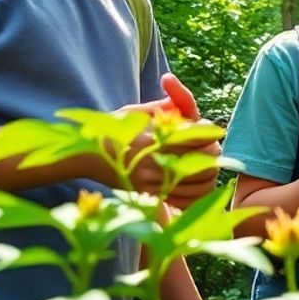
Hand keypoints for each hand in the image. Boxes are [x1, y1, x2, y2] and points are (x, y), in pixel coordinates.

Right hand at [109, 75, 219, 207]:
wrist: (86, 157)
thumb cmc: (116, 128)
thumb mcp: (139, 110)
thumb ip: (168, 103)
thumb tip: (192, 100)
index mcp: (153, 135)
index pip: (198, 134)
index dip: (210, 131)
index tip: (210, 130)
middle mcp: (152, 159)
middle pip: (204, 159)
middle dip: (212, 152)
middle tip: (209, 148)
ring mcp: (150, 181)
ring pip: (199, 182)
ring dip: (207, 173)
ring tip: (202, 165)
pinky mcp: (148, 196)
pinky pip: (185, 200)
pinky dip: (195, 193)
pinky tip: (192, 182)